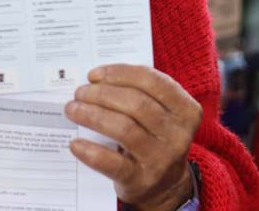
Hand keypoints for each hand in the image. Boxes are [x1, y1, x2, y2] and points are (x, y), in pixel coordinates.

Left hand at [65, 65, 200, 210]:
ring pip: (124, 129)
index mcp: (186, 110)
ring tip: (72, 109)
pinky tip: (76, 144)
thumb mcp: (159, 113)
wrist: (165, 184)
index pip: (152, 81)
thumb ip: (138, 93)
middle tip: (79, 92)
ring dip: (93, 115)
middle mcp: (178, 134)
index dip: (120, 73)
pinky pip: (113, 163)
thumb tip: (95, 80)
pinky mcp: (141, 180)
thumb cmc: (153, 136)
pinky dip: (91, 151)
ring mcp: (161, 159)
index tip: (94, 75)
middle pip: (136, 104)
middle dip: (102, 94)